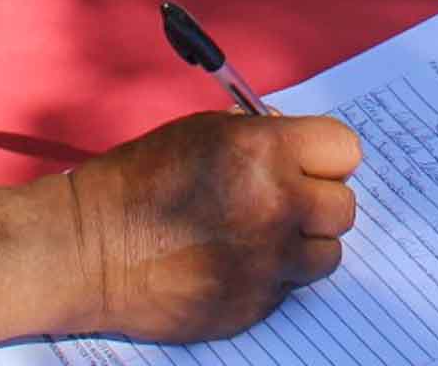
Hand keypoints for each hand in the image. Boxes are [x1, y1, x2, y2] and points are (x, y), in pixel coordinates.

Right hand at [65, 112, 363, 342]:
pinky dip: (271, 277)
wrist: (91, 249)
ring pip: (327, 254)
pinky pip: (290, 287)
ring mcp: (268, 262)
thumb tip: (299, 145)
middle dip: (317, 202)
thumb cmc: (141, 182)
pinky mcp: (255, 305)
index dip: (325, 156)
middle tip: (285, 202)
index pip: (345, 149)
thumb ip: (261, 136)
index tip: (309, 164)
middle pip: (343, 207)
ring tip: (262, 237)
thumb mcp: (203, 132)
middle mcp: (276, 207)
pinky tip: (234, 263)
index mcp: (265, 153)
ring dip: (302, 245)